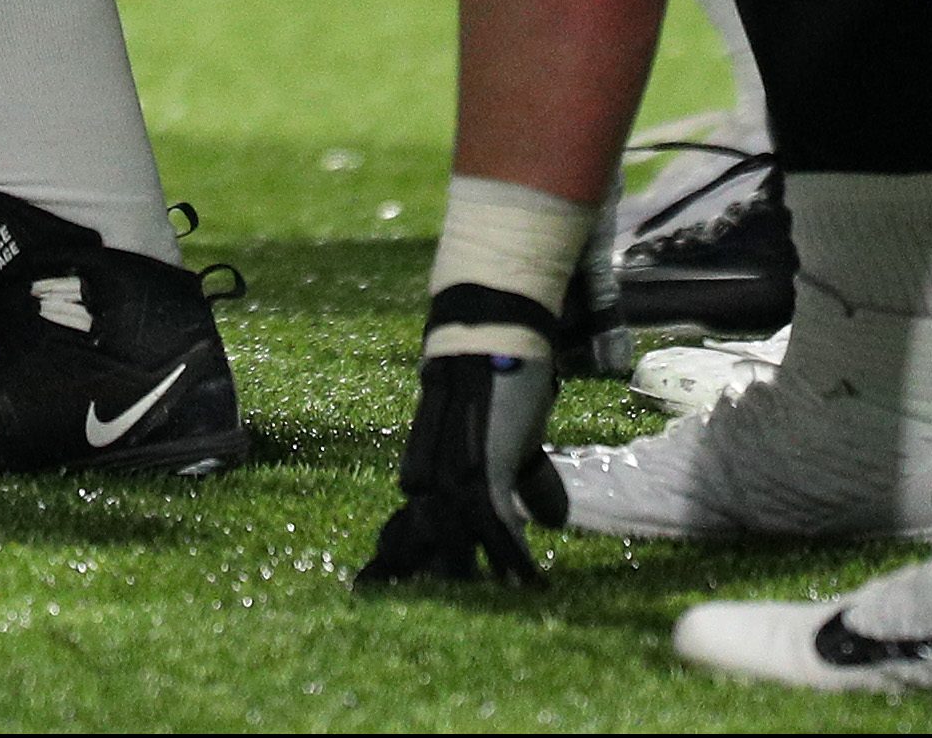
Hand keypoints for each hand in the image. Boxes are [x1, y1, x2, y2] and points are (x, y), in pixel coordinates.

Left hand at [358, 340, 559, 586]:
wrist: (494, 326)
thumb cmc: (504, 378)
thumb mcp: (512, 438)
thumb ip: (523, 477)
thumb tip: (549, 521)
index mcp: (426, 461)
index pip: (410, 520)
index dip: (401, 553)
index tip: (382, 584)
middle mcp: (431, 470)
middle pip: (421, 537)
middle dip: (416, 572)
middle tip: (408, 603)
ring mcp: (455, 471)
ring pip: (459, 540)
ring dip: (479, 576)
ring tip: (495, 604)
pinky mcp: (485, 468)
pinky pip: (497, 526)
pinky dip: (514, 558)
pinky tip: (528, 584)